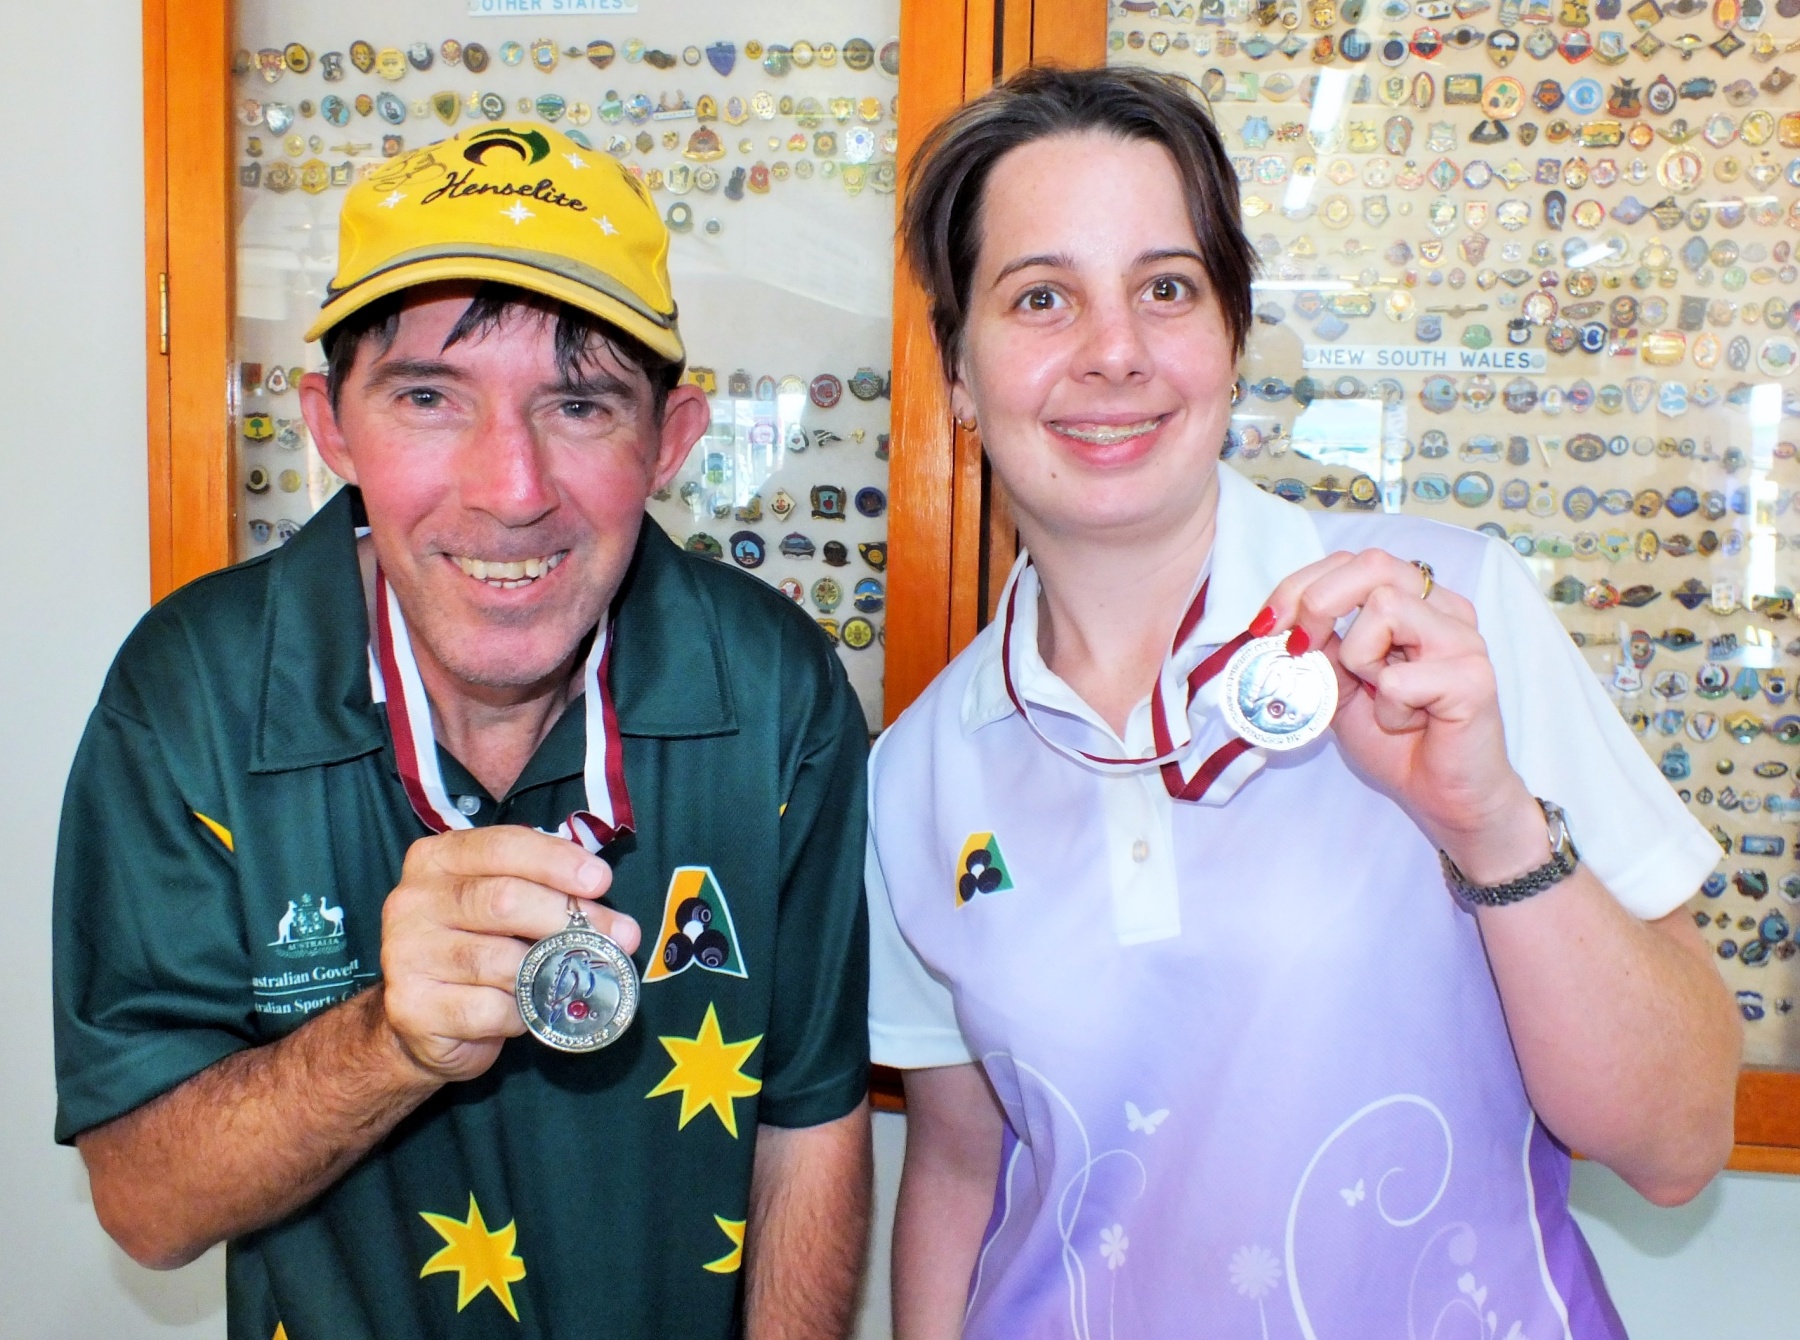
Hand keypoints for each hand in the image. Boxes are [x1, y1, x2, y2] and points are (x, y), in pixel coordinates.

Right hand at [379, 826, 641, 1082]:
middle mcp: (413, 901)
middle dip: (568, 917)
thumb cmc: (476, 946)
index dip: (556, 861)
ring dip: (551, 972)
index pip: (502, 846)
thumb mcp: (501, 903)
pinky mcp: (413, 1007)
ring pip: (502, 960)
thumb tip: (606, 906)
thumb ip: (541, 889)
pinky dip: (523, 1012)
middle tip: (619, 936)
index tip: (601, 881)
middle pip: (503, 900)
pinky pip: (491, 1009)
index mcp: (436, 860)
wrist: (420, 1020)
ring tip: (572, 977)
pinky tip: (528, 1011)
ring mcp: (407, 954)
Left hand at [1261, 549, 1546, 879]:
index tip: (1266, 625)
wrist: (1444, 797)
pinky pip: (1400, 678)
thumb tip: (1276, 624)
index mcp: (1415, 601)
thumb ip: (1318, 648)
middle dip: (1317, 602)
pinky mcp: (1474, 679)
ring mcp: (1464, 640)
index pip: (1353, 561)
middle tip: (1301, 648)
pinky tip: (1407, 724)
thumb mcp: (1339, 684)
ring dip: (1359, 661)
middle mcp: (1445, 609)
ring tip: (1380, 696)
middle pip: (1373, 565)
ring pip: (1384, 609)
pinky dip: (1388, 709)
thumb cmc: (1396, 740)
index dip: (1300, 585)